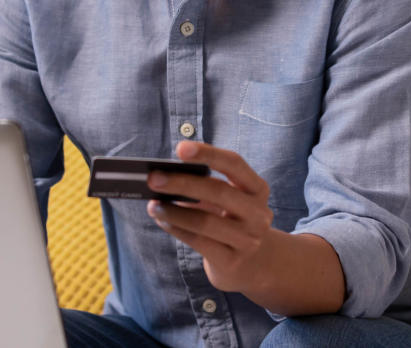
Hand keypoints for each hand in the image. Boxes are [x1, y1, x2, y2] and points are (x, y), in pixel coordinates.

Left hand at [145, 140, 275, 292]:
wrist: (251, 263)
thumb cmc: (229, 219)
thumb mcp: (227, 199)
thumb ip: (205, 184)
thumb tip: (165, 176)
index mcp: (257, 188)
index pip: (234, 163)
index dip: (208, 154)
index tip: (180, 148)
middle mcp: (258, 213)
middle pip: (218, 192)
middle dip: (182, 183)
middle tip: (153, 178)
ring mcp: (248, 240)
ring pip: (205, 222)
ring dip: (174, 211)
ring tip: (152, 204)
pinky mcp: (232, 262)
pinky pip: (199, 242)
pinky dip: (176, 229)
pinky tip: (162, 220)